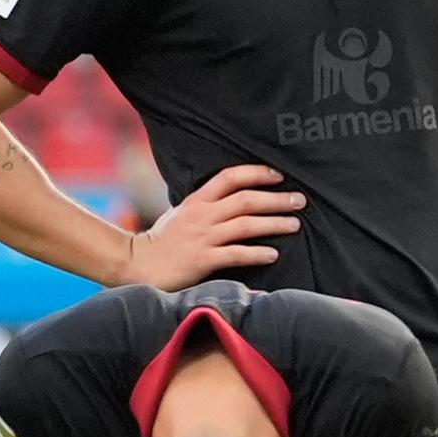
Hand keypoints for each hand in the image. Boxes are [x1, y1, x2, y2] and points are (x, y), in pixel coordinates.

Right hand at [122, 165, 302, 288]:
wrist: (137, 264)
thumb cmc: (164, 239)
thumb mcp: (182, 212)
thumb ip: (207, 204)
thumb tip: (236, 196)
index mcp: (197, 200)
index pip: (229, 177)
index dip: (256, 173)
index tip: (279, 175)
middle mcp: (201, 215)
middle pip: (245, 200)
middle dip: (276, 198)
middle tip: (300, 200)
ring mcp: (202, 237)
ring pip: (244, 224)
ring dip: (273, 223)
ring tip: (295, 224)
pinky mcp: (201, 260)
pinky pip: (234, 253)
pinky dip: (256, 253)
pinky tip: (273, 254)